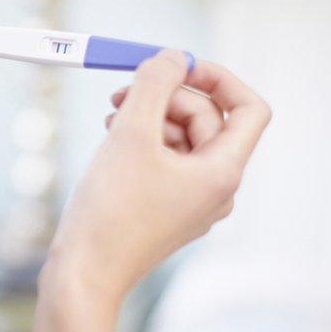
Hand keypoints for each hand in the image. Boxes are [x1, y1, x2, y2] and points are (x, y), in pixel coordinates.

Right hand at [39, 50, 271, 305]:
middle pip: (208, 121)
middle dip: (168, 98)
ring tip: (111, 117)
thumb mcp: (130, 133)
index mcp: (222, 173)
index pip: (248, 108)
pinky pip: (166, 163)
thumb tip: (172, 56)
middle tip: (121, 91)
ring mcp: (191, 203)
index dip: (217, 78)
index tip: (176, 66)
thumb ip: (154, 84)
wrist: (83, 275)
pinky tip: (111, 140)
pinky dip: (143, 144)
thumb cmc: (109, 211)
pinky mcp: (165, 211)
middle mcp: (216, 190)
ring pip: (183, 141)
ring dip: (151, 119)